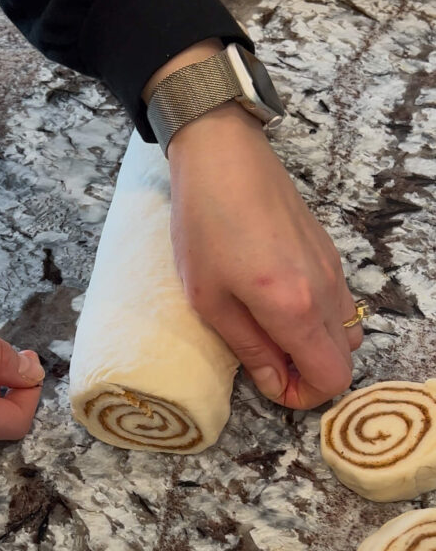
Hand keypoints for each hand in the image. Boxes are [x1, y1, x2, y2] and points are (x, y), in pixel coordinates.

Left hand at [144, 43, 362, 409]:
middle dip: (308, 372)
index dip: (303, 395)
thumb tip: (275, 383)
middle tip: (266, 360)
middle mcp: (326, 292)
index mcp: (296, 309)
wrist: (223, 155)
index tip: (271, 384)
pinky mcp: (329, 252)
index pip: (331, 378)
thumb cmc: (204, 225)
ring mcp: (333, 269)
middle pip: (344, 359)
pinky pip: (339, 303)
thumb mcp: (210, 300)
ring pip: (344, 331)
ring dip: (314, 345)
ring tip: (269, 330)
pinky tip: (277, 300)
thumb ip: (250, 348)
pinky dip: (317, 318)